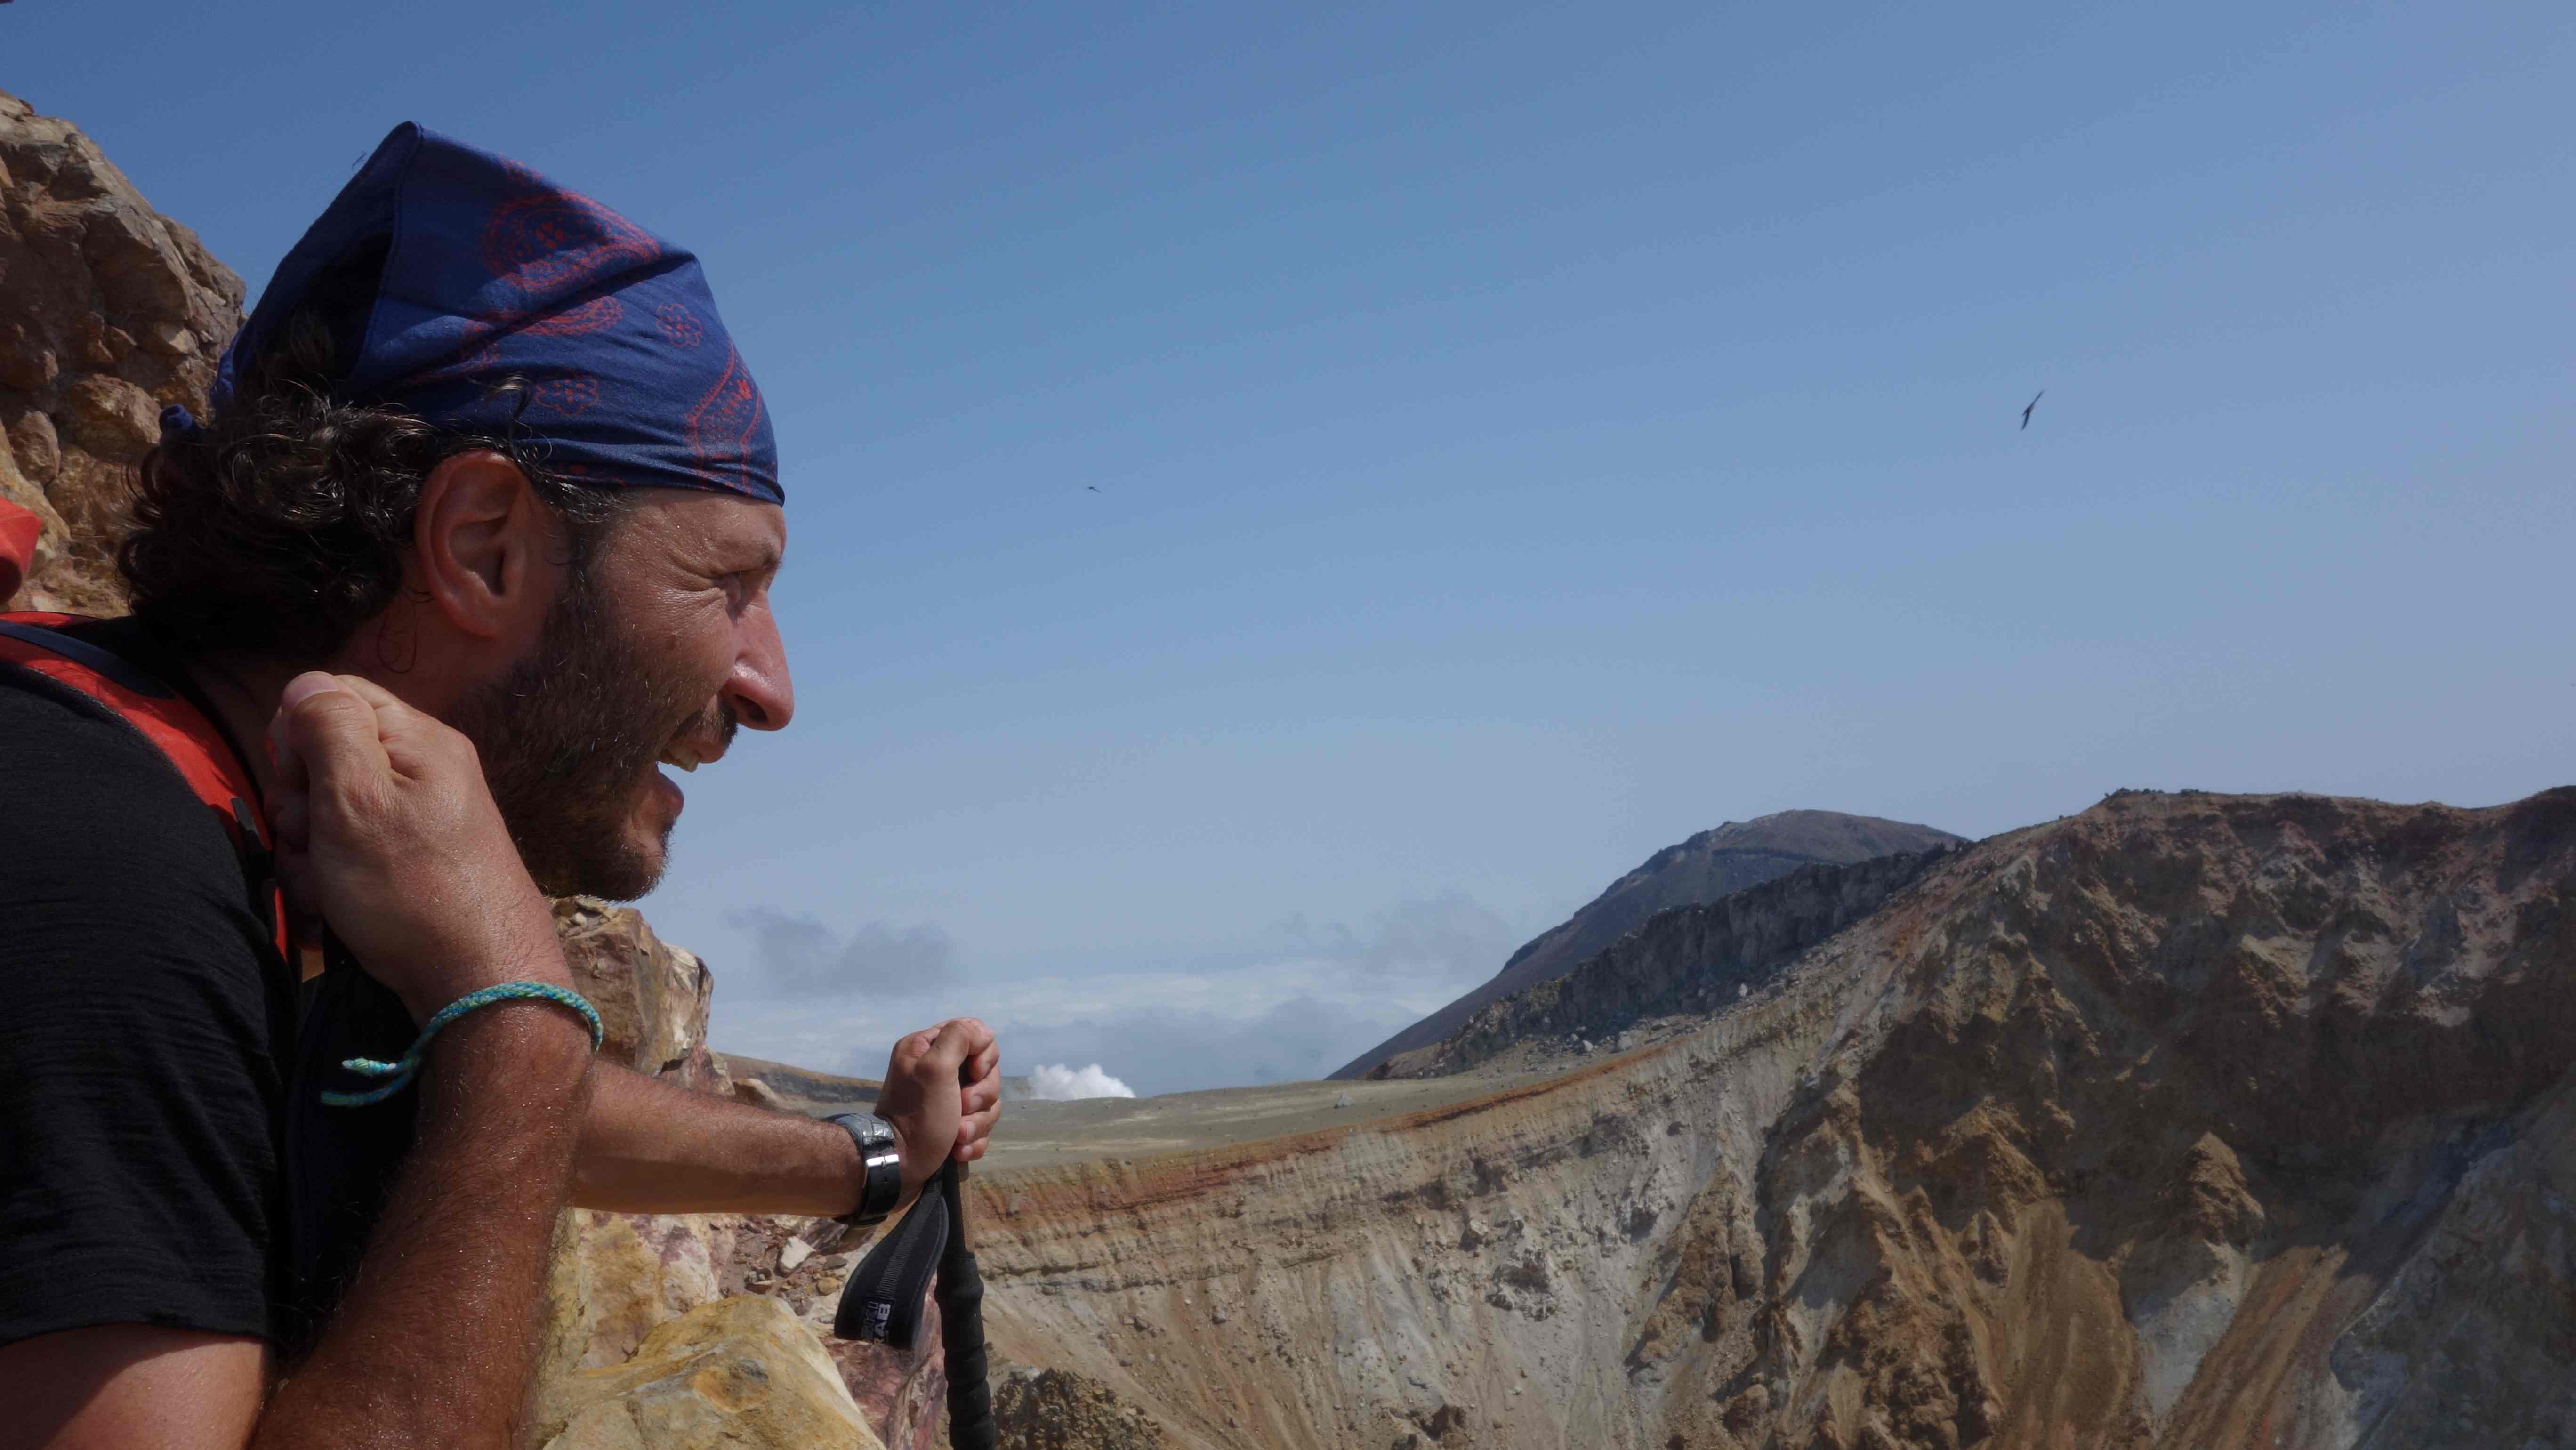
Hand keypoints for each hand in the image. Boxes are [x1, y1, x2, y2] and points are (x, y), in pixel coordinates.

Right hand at [266, 672, 566, 1022]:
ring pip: (328, 814)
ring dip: (309, 850)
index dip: (297, 733)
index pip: (334, 696)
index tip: (296, 781)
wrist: (476, 980)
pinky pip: (349, 854)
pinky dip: (330, 879)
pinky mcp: (410, 865)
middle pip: (325, 758)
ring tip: (326, 886)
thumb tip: (308, 682)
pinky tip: (334, 909)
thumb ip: (331, 731)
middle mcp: (423, 772)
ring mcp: (418, 821)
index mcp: (418, 740)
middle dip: (299, 803)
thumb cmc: (412, 887)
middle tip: (310, 841)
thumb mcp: (359, 798)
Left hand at [872, 1019, 1001, 1199]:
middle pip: (986, 1072)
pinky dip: (973, 1142)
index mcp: (927, 1048)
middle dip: (980, 1097)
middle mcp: (936, 1070)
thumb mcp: (935, 1068)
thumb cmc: (917, 1117)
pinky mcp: (953, 1127)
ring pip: (987, 1104)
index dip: (983, 1056)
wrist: (896, 1168)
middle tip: (961, 1109)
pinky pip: (980, 1128)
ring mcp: (946, 1101)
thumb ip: (959, 1038)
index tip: (973, 1073)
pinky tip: (957, 1151)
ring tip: (957, 1137)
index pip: (976, 1035)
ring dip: (976, 1124)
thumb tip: (982, 1032)